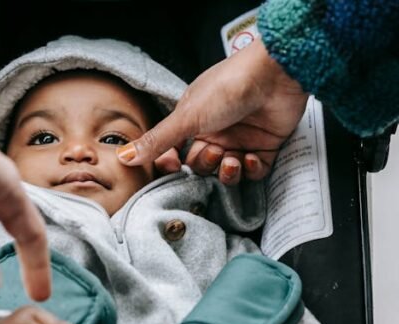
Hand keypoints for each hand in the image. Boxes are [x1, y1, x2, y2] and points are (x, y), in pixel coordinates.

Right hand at [117, 39, 307, 184]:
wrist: (275, 75)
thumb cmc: (229, 87)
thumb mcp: (186, 117)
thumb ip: (157, 140)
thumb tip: (123, 156)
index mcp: (193, 120)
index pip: (175, 152)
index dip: (173, 165)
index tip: (174, 167)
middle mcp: (215, 130)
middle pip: (201, 165)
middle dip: (206, 165)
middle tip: (214, 152)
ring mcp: (240, 138)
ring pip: (227, 172)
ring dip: (228, 172)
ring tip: (233, 159)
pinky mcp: (265, 146)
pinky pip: (254, 171)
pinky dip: (251, 170)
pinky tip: (250, 158)